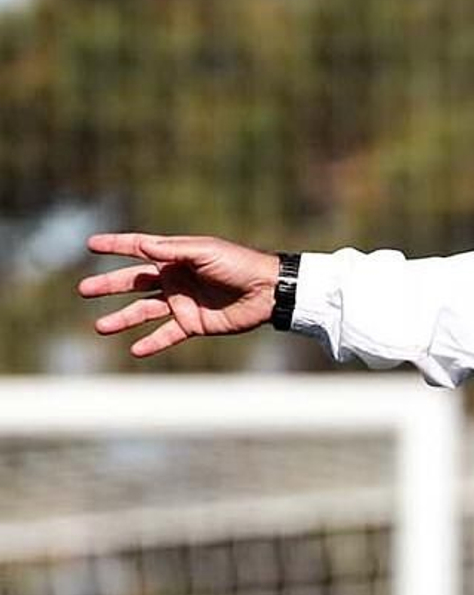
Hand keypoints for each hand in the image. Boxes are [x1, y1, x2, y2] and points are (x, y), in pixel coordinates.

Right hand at [78, 233, 281, 356]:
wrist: (268, 291)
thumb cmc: (239, 264)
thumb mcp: (205, 251)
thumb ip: (173, 250)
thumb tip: (143, 246)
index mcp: (176, 257)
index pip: (139, 249)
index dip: (115, 245)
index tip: (91, 244)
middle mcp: (175, 279)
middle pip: (134, 282)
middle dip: (109, 285)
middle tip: (84, 290)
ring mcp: (183, 302)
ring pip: (144, 311)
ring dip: (122, 319)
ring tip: (100, 327)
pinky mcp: (194, 323)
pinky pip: (167, 334)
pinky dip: (152, 343)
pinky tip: (135, 350)